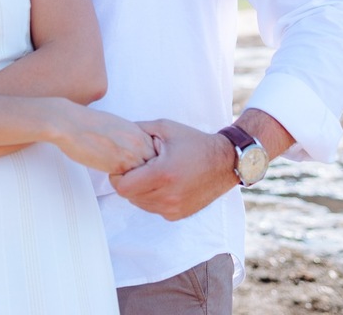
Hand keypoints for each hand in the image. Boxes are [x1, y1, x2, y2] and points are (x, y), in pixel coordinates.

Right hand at [49, 101, 155, 174]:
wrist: (71, 123)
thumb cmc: (86, 124)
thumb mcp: (115, 126)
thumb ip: (128, 138)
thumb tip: (128, 149)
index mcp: (138, 131)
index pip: (156, 153)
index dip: (149, 163)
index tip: (143, 168)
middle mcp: (139, 141)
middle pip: (156, 165)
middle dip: (149, 174)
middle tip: (141, 180)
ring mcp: (132, 153)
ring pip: (147, 176)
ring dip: (139, 181)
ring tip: (129, 183)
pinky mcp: (120, 165)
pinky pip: (132, 181)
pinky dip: (127, 184)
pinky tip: (116, 181)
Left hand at [108, 119, 235, 220]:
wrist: (225, 162)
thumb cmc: (195, 143)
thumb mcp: (165, 127)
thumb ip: (138, 130)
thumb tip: (117, 134)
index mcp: (163, 174)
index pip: (122, 187)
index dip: (117, 176)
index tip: (123, 166)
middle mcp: (168, 196)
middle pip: (129, 196)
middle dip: (129, 182)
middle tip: (139, 168)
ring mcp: (173, 208)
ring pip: (140, 204)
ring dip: (140, 191)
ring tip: (152, 174)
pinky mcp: (178, 215)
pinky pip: (153, 208)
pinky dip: (152, 198)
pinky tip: (162, 184)